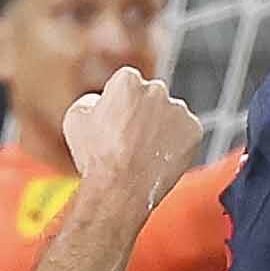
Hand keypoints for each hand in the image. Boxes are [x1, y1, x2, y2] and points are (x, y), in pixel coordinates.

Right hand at [60, 66, 204, 208]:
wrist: (120, 189)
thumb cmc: (98, 157)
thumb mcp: (75, 120)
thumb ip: (91, 101)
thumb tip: (100, 102)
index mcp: (127, 81)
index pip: (126, 83)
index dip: (119, 103)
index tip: (115, 119)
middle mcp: (156, 90)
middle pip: (150, 96)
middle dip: (142, 112)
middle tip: (129, 138)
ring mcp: (178, 110)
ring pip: (169, 114)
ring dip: (160, 127)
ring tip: (143, 152)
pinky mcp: (194, 130)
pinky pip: (185, 133)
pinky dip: (176, 143)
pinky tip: (158, 157)